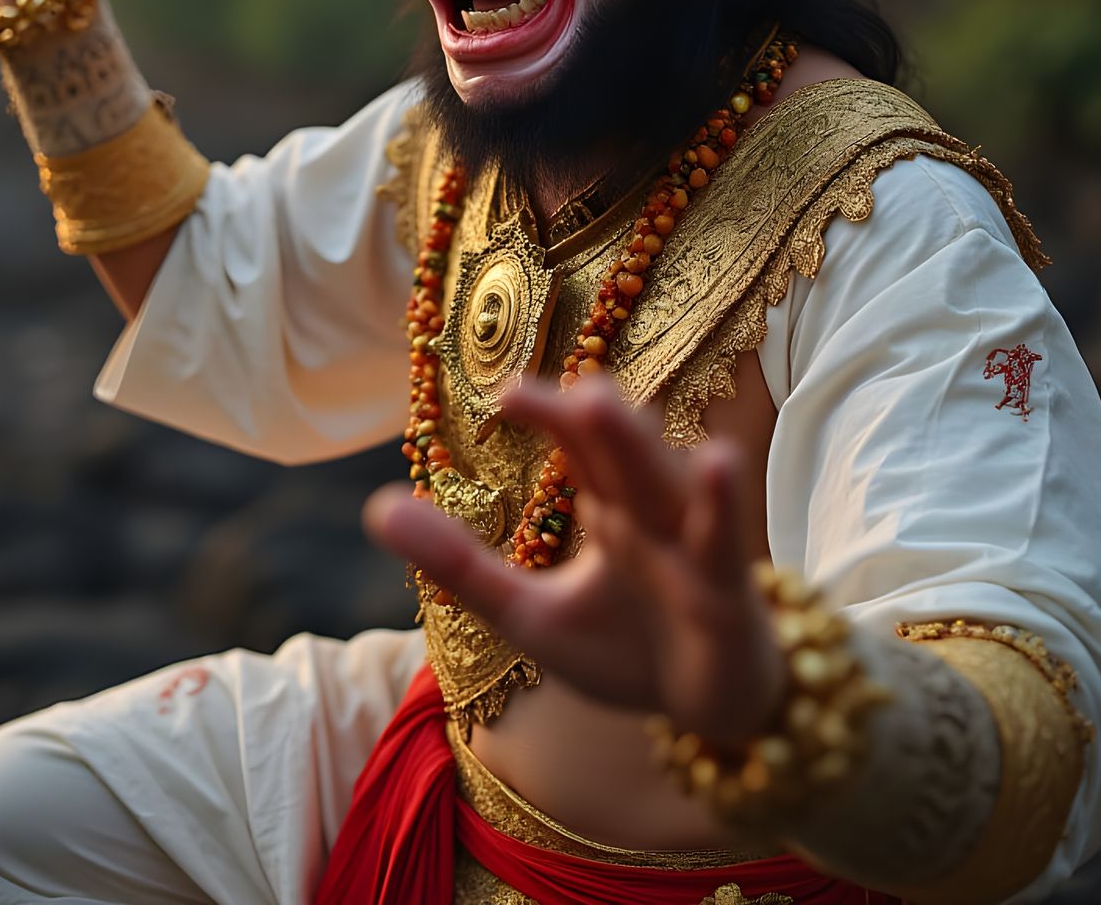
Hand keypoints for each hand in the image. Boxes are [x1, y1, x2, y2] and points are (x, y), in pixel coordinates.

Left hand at [363, 376, 785, 745]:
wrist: (712, 714)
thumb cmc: (628, 649)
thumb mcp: (528, 614)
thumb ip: (459, 565)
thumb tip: (375, 508)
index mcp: (608, 505)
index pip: (576, 445)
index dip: (548, 414)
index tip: (505, 394)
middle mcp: (649, 510)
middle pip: (618, 450)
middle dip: (589, 417)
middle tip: (551, 388)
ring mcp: (690, 544)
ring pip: (665, 481)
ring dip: (638, 443)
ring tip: (603, 405)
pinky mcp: (724, 590)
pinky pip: (722, 541)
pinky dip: (720, 502)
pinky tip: (716, 460)